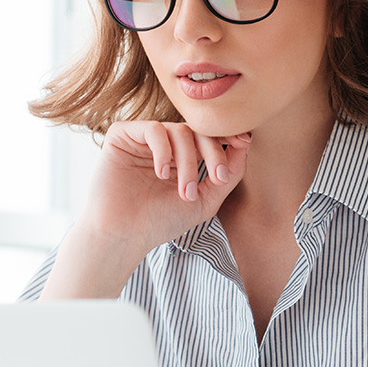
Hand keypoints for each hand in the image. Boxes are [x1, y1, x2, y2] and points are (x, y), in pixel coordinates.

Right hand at [40, 121, 249, 299]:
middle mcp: (163, 145)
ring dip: (188, 161)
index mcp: (181, 156)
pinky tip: (162, 174)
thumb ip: (228, 174)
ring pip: (179, 131)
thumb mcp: (205, 201)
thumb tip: (246, 142)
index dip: (227, 136)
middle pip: (198, 130)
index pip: (208, 137)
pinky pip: (153, 129)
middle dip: (214, 153)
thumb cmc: (159, 222)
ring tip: (185, 191)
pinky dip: (164, 150)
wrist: (122, 237)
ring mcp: (142, 139)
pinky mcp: (121, 136)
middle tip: (218, 179)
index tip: (244, 142)